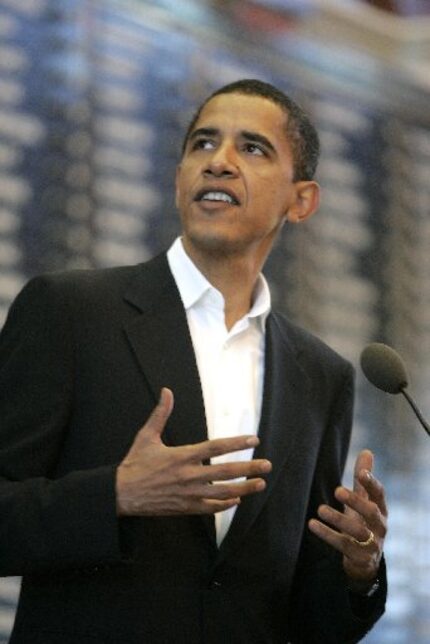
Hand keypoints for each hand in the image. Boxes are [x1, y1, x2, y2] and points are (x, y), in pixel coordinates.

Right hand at [116, 388, 271, 515]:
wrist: (121, 494)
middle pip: (226, 471)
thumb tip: (167, 391)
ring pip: (223, 492)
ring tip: (260, 484)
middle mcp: (189, 475)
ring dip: (244, 488)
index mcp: (183, 456)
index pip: (216, 447)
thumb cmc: (135, 464)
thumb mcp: (146, 436)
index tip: (253, 440)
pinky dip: (225, 504)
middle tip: (267, 465)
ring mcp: (189, 493)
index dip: (236, 443)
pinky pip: (210, 508)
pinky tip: (236, 500)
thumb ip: (161, 414)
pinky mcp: (185, 508)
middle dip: (249, 468)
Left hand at [308, 449, 387, 584]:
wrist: (365, 560)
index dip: (371, 483)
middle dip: (355, 500)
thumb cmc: (363, 522)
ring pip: (358, 531)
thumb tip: (367, 451)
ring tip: (320, 509)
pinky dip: (327, 534)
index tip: (360, 473)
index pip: (379, 494)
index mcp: (381, 509)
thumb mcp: (365, 501)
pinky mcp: (360, 557)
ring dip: (338, 519)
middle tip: (337, 490)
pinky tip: (312, 524)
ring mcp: (372, 543)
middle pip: (371, 511)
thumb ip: (364, 479)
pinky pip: (344, 545)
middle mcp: (379, 525)